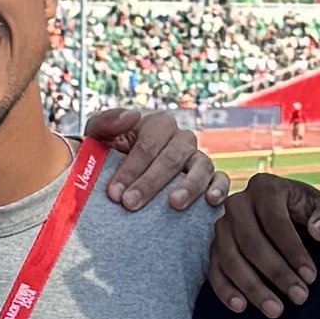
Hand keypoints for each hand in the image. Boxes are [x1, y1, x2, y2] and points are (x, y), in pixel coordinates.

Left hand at [78, 103, 220, 217]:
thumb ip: (105, 121)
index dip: (131, 168)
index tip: (114, 193)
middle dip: (150, 182)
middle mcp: (181, 140)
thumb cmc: (109, 157)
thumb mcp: (97, 136)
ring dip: (189, 185)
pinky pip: (221, 179)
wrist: (123, 184)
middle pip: (172, 157)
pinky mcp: (210, 178)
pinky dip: (220, 187)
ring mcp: (198, 159)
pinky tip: (211, 201)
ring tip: (174, 204)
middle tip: (130, 204)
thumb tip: (133, 114)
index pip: (148, 144)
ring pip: (201, 166)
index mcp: (158, 125)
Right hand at [206, 171, 319, 318]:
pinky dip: (225, 290)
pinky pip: (214, 270)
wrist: (289, 215)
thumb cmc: (310, 212)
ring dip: (253, 287)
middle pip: (251, 242)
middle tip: (299, 297)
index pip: (275, 222)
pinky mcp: (213, 248)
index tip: (311, 277)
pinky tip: (241, 307)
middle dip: (276, 273)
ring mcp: (221, 226)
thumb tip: (319, 231)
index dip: (293, 251)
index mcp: (264, 187)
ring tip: (276, 310)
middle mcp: (237, 203)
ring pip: (231, 259)